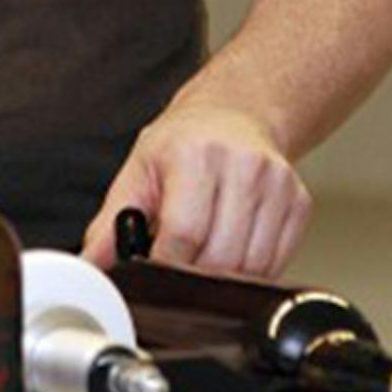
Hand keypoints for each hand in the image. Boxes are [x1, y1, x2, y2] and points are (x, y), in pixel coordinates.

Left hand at [80, 100, 311, 278]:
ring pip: (252, 267)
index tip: (153, 273)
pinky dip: (251, 271)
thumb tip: (91, 264)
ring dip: (223, 277)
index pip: (185, 231)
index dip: (166, 263)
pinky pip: (276, 263)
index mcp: (196, 154)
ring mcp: (277, 185)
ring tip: (202, 252)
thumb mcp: (138, 170)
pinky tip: (232, 250)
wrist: (233, 115)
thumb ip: (111, 223)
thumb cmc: (183, 144)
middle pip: (221, 256)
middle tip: (177, 262)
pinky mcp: (300, 203)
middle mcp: (243, 165)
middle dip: (194, 274)